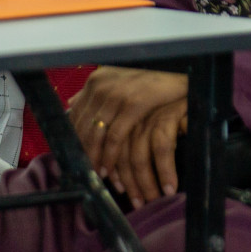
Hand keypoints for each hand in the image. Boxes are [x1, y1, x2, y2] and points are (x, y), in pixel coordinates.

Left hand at [67, 67, 188, 200]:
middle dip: (85, 154)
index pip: (77, 116)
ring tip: (101, 177)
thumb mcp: (118, 82)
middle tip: (89, 174)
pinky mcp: (133, 104)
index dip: (76, 140)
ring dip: (97, 160)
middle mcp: (101, 86)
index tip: (78, 158)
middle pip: (85, 128)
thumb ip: (95, 93)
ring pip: (97, 135)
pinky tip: (113, 171)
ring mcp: (116, 94)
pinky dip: (111, 157)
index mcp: (96, 81)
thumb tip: (71, 103)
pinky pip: (116, 137)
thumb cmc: (150, 82)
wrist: (180, 74)